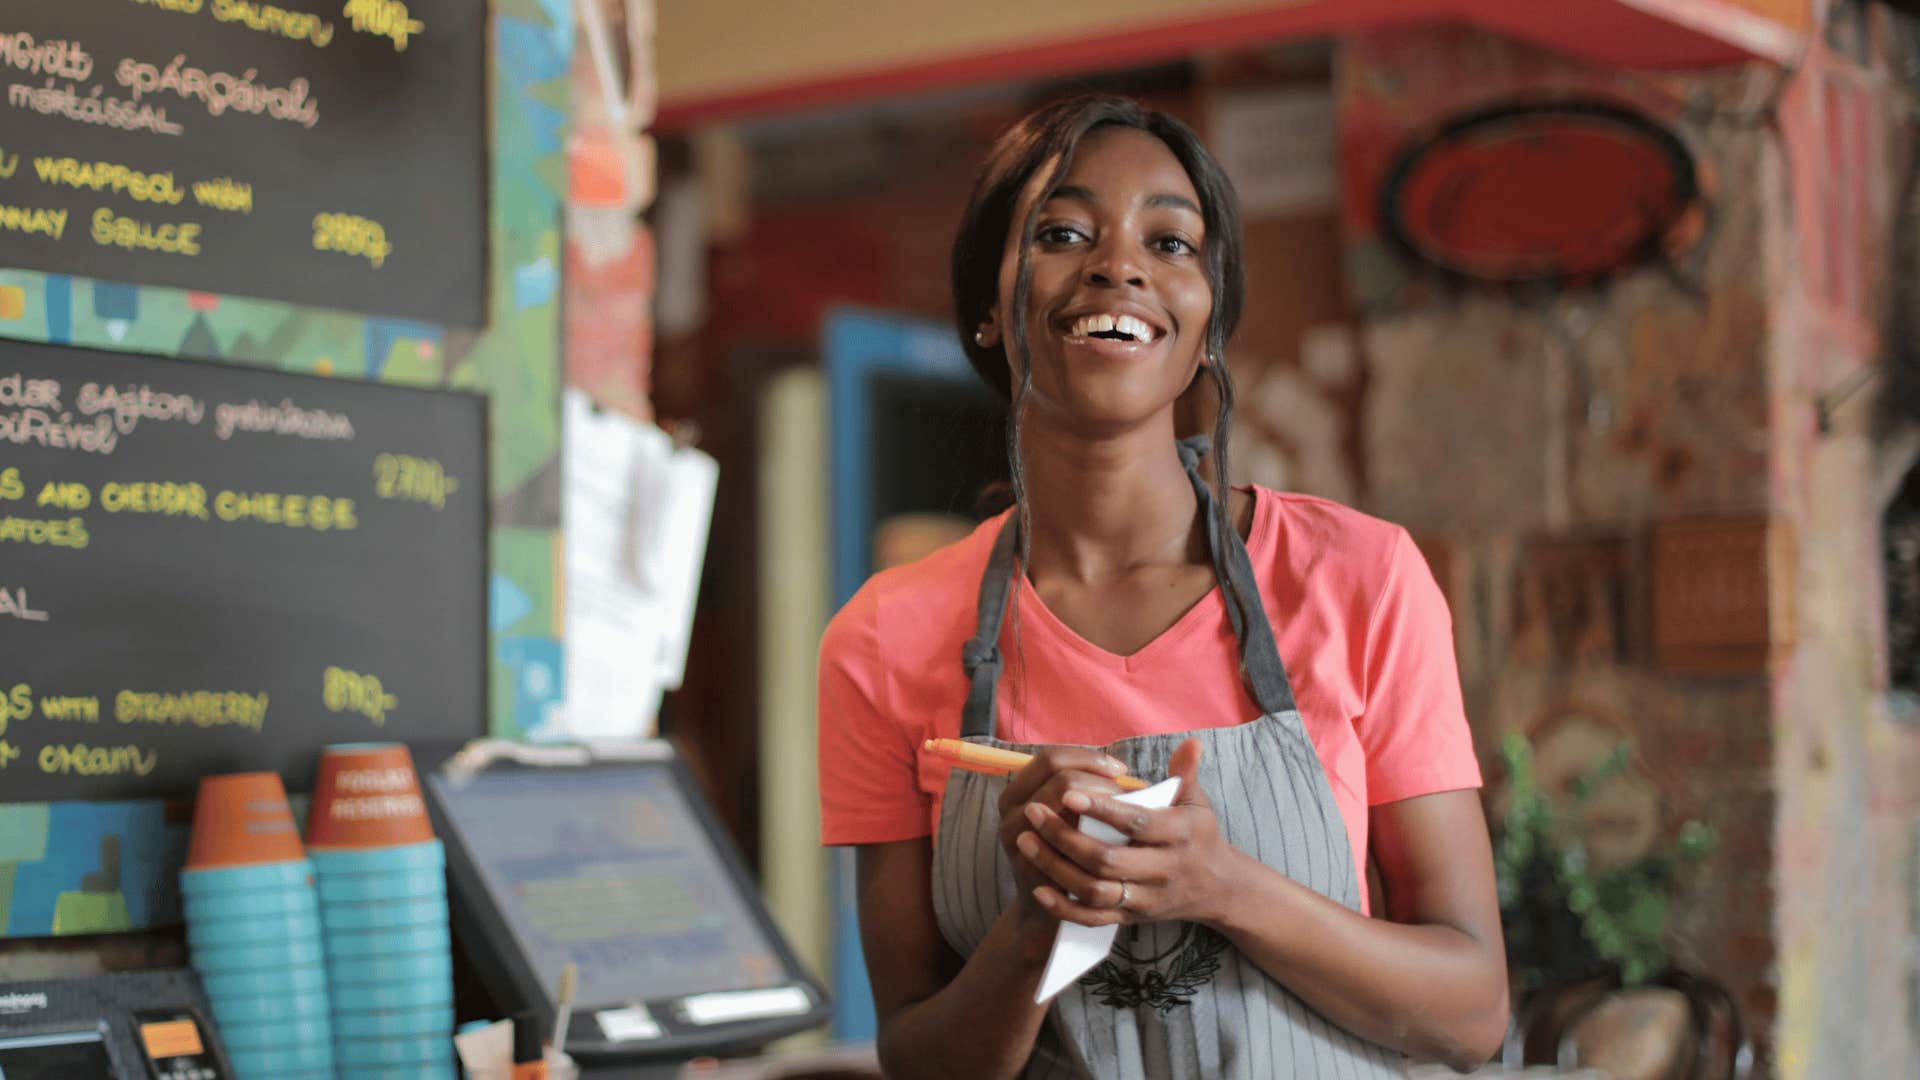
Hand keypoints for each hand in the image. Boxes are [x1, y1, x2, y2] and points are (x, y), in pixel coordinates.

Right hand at [996, 746, 1128, 910]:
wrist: (1045, 909)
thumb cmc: (1067, 853)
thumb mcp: (1063, 814)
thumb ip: (1082, 789)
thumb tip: (1124, 772)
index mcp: (1016, 790)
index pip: (1051, 758)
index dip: (1089, 759)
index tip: (1121, 771)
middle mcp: (1011, 811)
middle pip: (1061, 778)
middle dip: (1100, 782)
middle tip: (1126, 795)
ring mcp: (1019, 839)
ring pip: (1066, 807)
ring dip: (1102, 808)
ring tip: (1124, 818)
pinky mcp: (1032, 866)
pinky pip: (1067, 843)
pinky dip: (1096, 838)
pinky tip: (1116, 843)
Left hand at [1020, 739, 1235, 926]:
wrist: (1217, 887)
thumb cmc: (1199, 835)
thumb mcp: (1197, 803)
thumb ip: (1185, 774)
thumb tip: (1190, 742)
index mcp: (1179, 835)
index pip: (1137, 823)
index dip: (1103, 809)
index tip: (1068, 792)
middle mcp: (1163, 871)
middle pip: (1108, 860)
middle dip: (1065, 837)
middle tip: (1033, 812)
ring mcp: (1145, 898)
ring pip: (1095, 891)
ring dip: (1056, 869)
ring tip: (1026, 840)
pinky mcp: (1131, 918)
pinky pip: (1093, 919)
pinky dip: (1064, 908)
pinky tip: (1038, 888)